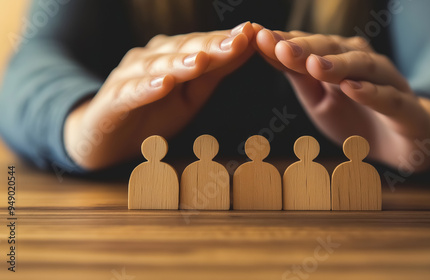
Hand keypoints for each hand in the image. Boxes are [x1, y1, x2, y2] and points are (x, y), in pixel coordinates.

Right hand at [65, 22, 254, 169]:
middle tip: (239, 39)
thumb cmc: (152, 113)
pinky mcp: (113, 100)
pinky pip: (131, 92)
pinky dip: (148, 88)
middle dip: (212, 45)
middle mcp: (151, 60)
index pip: (203, 46)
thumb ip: (215, 73)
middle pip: (183, 50)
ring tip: (204, 59)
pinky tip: (164, 83)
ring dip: (181, 62)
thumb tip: (247, 47)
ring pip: (158, 67)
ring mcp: (129, 78)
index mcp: (171, 57)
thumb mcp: (191, 96)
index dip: (227, 40)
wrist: (106, 138)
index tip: (253, 33)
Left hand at [253, 24, 429, 171]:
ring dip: (338, 64)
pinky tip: (352, 88)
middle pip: (333, 50)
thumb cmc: (355, 118)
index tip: (258, 36)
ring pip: (363, 66)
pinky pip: (388, 98)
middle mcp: (362, 64)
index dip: (284, 42)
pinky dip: (370, 92)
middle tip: (280, 46)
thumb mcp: (319, 99)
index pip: (308, 47)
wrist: (401, 143)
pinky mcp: (405, 108)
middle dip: (305, 47)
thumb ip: (299, 77)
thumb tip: (268, 51)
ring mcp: (387, 83)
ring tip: (314, 66)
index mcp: (339, 60)